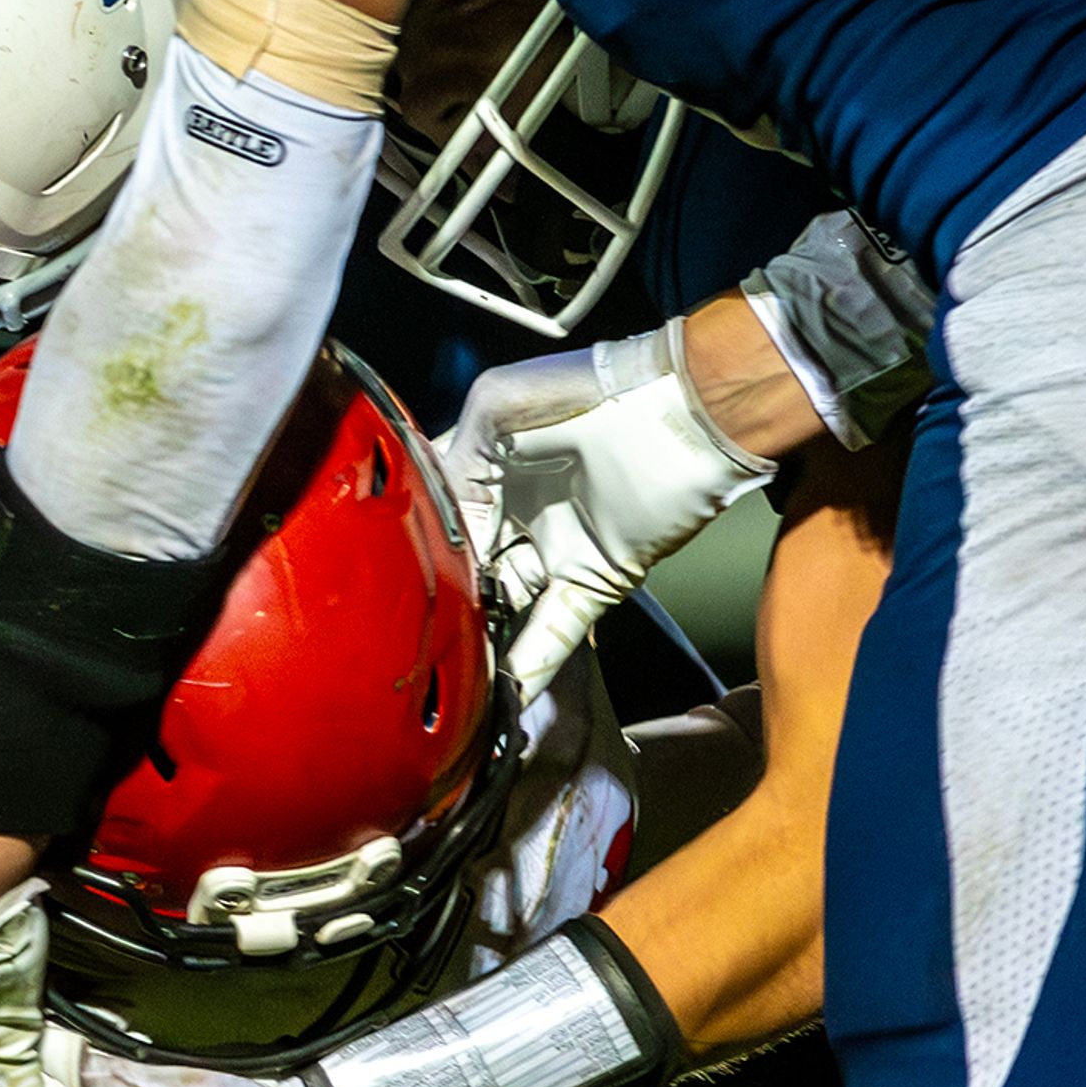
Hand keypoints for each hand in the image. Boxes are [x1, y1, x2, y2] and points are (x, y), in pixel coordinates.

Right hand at [442, 319, 774, 703]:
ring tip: (444, 675)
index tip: (395, 581)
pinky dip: (530, 666)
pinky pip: (556, 631)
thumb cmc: (600, 391)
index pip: (436, 518)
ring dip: (478, 641)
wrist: (691, 411)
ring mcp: (555, 549)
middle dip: (443, 602)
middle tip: (412, 636)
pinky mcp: (595, 580)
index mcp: (486, 467)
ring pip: (506, 608)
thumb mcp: (499, 406)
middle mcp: (516, 513)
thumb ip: (454, 461)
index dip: (416, 548)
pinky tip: (499, 695)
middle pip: (467, 570)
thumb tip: (438, 527)